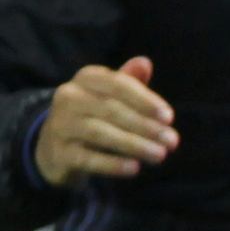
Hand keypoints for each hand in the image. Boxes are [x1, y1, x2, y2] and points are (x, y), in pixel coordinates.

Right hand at [31, 57, 172, 182]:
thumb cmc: (95, 115)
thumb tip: (144, 62)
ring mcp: (60, 124)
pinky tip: (135, 168)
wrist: (56, 147)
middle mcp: (68, 97)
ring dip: (134, 144)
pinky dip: (112, 164)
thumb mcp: (111, 96)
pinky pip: (87, 158)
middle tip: (172, 141)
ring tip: (160, 155)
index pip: (117, 84)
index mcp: (86, 78)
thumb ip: (130, 82)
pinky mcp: (59, 152)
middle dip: (145, 126)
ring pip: (99, 133)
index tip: (169, 118)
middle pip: (111, 109)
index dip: (144, 100)